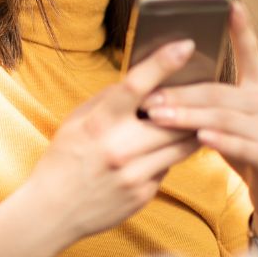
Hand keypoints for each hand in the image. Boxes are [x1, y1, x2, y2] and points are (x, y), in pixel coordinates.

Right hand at [24, 40, 202, 244]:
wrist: (52, 211)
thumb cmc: (64, 158)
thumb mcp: (76, 121)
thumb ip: (108, 100)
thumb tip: (141, 80)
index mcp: (99, 123)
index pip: (137, 85)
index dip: (163, 63)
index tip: (186, 45)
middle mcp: (120, 148)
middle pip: (174, 118)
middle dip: (190, 104)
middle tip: (205, 89)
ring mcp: (135, 174)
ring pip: (181, 145)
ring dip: (191, 129)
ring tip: (196, 117)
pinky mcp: (144, 194)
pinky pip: (169, 167)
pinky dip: (170, 155)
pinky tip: (163, 150)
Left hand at [139, 3, 257, 246]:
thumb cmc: (244, 151)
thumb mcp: (227, 122)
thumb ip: (209, 102)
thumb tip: (162, 85)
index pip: (250, 53)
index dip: (241, 29)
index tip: (231, 4)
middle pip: (219, 92)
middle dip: (181, 93)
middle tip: (148, 97)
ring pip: (223, 117)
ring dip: (187, 117)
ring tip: (158, 116)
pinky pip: (240, 144)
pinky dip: (218, 141)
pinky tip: (198, 138)